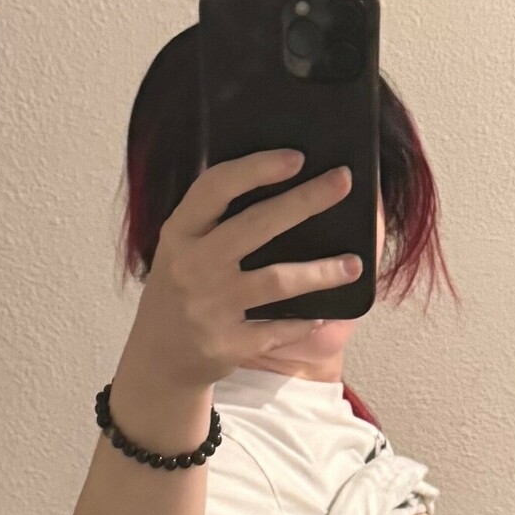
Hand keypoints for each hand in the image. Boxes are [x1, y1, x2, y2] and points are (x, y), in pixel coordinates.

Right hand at [129, 148, 362, 389]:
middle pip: (256, 225)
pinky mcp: (226, 344)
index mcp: (179, 232)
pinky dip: (304, 322)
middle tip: (343, 182)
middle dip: (305, 200)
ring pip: (276, 281)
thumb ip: (214, 219)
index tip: (296, 157)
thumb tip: (282, 183)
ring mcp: (208, 308)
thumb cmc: (182, 288)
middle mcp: (192, 266)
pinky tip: (323, 313)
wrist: (159, 358)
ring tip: (355, 265)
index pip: (215, 187)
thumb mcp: (182, 246)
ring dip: (321, 272)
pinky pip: (278, 329)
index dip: (256, 168)